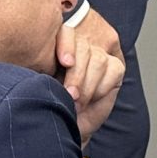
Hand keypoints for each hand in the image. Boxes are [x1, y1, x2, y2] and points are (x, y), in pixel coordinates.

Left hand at [54, 14, 125, 142]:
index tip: (66, 63)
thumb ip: (43, 70)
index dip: (67, 45)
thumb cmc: (52, 104)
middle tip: (70, 95)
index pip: (66, 32)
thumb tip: (43, 59)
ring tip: (77, 103)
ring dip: (88, 85)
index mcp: (57, 45)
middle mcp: (79, 45)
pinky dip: (101, 88)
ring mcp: (99, 55)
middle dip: (77, 74)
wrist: (69, 125)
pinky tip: (92, 98)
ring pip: (98, 60)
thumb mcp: (41, 85)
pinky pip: (112, 70)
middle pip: (83, 47)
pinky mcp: (115, 66)